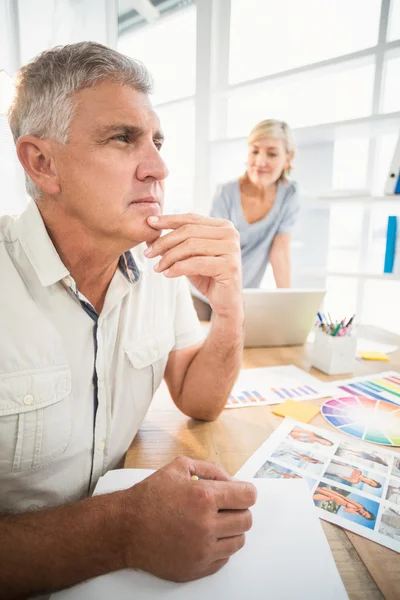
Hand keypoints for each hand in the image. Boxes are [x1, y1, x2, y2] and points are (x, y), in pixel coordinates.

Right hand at [120, 456, 256, 581]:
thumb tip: (232, 480)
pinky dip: (220, 547)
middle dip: (239, 510)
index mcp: (204, 497)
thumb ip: (210, 469)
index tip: (242, 493)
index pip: (247, 496)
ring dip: (232, 530)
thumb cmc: (150, 497)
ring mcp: (202, 549)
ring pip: (238, 541)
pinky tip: (205, 537)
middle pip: (246, 520)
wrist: (125, 528)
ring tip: (215, 522)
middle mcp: (206, 524)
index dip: (246, 492)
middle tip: (226, 507)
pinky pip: (224, 558)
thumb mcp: (179, 467)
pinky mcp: (197, 568)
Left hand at [144, 214, 241, 316]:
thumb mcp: (189, 257)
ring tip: (158, 267)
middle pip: (189, 231)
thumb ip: (176, 243)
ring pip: (191, 246)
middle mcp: (230, 234)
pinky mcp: (229, 266)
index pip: (191, 218)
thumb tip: (151, 232)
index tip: (150, 222)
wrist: (225, 302)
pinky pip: (197, 263)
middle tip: (148, 252)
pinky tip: (168, 274)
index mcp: (223, 226)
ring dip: (169, 257)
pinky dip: (178, 268)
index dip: (169, 220)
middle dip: (164, 241)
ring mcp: (232, 249)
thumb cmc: (208, 277)